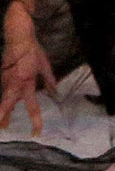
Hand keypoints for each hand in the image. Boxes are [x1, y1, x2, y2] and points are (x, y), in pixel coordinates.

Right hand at [0, 10, 55, 135]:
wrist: (18, 39)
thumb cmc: (33, 51)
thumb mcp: (44, 65)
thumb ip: (49, 80)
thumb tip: (54, 92)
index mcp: (27, 83)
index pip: (32, 106)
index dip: (35, 120)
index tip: (37, 131)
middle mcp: (14, 85)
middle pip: (7, 105)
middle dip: (5, 118)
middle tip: (5, 129)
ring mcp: (5, 81)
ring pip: (3, 100)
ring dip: (3, 112)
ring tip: (4, 124)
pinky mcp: (2, 77)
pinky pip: (3, 91)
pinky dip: (4, 100)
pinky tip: (5, 106)